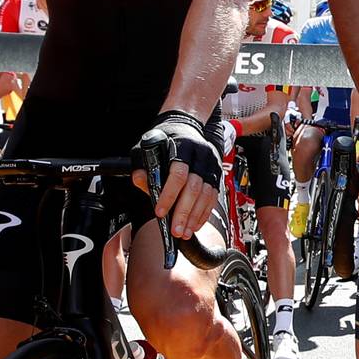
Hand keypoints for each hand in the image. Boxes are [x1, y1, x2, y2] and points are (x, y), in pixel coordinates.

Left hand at [137, 109, 222, 240]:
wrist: (186, 126)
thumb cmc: (165, 139)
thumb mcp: (147, 147)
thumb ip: (143, 166)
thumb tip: (142, 184)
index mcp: (182, 146)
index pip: (178, 173)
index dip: (169, 195)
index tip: (160, 212)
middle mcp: (200, 155)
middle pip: (194, 187)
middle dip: (184, 212)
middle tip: (176, 230)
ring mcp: (211, 165)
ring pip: (206, 195)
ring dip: (195, 216)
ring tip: (185, 232)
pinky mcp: (216, 174)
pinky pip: (213, 197)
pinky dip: (204, 213)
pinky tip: (195, 224)